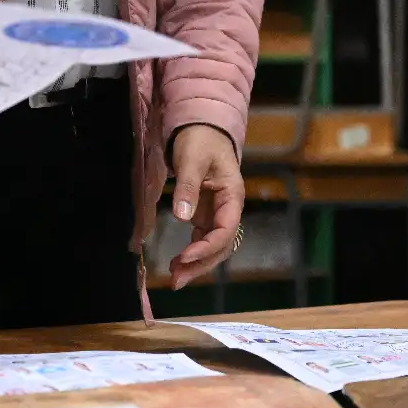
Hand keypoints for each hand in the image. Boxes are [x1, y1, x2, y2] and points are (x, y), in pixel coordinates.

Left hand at [167, 124, 243, 288]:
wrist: (201, 128)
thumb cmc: (200, 139)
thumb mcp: (192, 159)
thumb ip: (187, 187)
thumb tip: (183, 217)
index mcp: (232, 196)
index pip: (225, 230)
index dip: (207, 247)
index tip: (185, 257)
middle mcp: (228, 209)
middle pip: (221, 246)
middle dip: (201, 264)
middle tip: (177, 280)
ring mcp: (217, 213)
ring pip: (212, 247)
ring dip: (196, 264)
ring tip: (174, 277)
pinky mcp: (205, 214)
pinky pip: (202, 240)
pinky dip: (192, 253)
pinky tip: (177, 263)